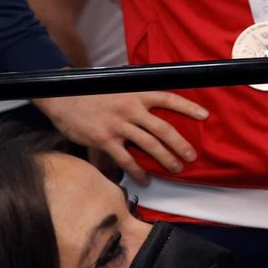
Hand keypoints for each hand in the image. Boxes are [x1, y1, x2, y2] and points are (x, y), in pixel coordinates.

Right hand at [36, 92, 207, 183]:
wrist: (62, 97)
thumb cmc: (91, 93)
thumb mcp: (117, 88)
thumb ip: (135, 98)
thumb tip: (151, 108)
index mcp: (136, 94)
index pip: (168, 98)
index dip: (188, 107)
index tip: (205, 115)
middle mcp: (131, 108)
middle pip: (164, 128)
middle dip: (181, 144)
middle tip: (192, 156)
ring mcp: (118, 125)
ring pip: (149, 145)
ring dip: (166, 159)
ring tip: (176, 168)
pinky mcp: (105, 139)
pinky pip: (126, 159)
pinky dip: (139, 171)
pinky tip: (146, 179)